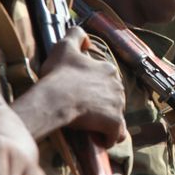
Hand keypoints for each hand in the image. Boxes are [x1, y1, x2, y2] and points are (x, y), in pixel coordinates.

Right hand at [40, 27, 125, 146]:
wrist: (56, 98)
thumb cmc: (58, 74)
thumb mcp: (64, 46)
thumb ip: (76, 35)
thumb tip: (86, 38)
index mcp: (108, 69)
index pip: (107, 80)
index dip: (95, 88)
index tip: (82, 93)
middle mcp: (118, 86)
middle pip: (113, 98)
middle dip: (102, 105)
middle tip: (84, 110)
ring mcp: (118, 105)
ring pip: (116, 116)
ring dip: (106, 122)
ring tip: (91, 126)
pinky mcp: (115, 123)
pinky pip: (117, 134)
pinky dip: (110, 137)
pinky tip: (100, 139)